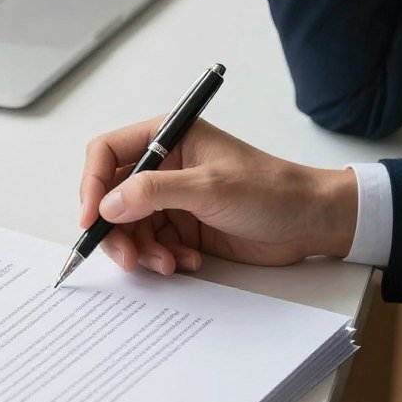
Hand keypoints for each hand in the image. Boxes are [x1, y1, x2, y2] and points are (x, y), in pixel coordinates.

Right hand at [79, 117, 357, 275]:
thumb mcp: (209, 187)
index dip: (92, 185)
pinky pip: (153, 245)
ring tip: (167, 263)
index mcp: (167, 137)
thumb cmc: (270, 189)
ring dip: (142, 250)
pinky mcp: (183, 226)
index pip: (107, 153)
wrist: (310, 222)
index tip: (91, 219)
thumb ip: (154, 192)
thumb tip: (108, 204)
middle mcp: (164, 166)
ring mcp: (172, 198)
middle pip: (112, 196)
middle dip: (116, 229)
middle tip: (128, 257)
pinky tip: (187, 261)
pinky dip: (162, 258)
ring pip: (130, 226)